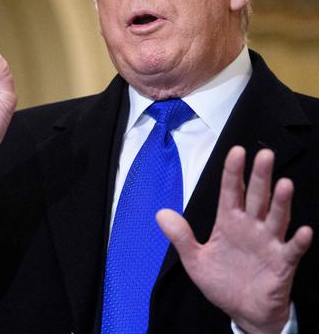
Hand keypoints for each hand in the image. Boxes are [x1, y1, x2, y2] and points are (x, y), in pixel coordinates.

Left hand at [157, 146, 312, 333]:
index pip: (231, 191)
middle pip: (256, 197)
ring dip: (281, 202)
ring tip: (285, 184)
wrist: (242, 312)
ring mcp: (268, 244)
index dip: (233, 172)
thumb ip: (180, 236)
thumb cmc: (222, 282)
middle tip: (264, 154)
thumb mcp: (194, 260)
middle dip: (260, 176)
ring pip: (276, 218)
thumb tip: (161, 214)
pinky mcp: (282, 264)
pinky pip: (292, 250)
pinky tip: (303, 231)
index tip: (236, 151)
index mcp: (229, 222)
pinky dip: (298, 241)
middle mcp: (251, 227)